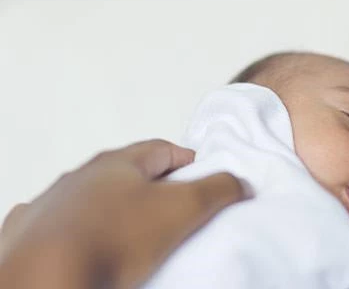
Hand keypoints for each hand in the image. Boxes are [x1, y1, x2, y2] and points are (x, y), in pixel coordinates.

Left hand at [0, 139, 246, 288]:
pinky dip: (82, 235)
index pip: (163, 150)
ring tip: (139, 238)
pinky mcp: (32, 236)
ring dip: (117, 211)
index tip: (206, 177)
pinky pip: (65, 228)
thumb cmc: (112, 240)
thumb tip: (239, 182)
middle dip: (155, 189)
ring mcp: (53, 206)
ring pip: (95, 201)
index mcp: (116, 163)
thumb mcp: (183, 209)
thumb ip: (218, 189)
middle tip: (178, 211)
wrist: (46, 280)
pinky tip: (95, 251)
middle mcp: (80, 177)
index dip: (190, 162)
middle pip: (128, 175)